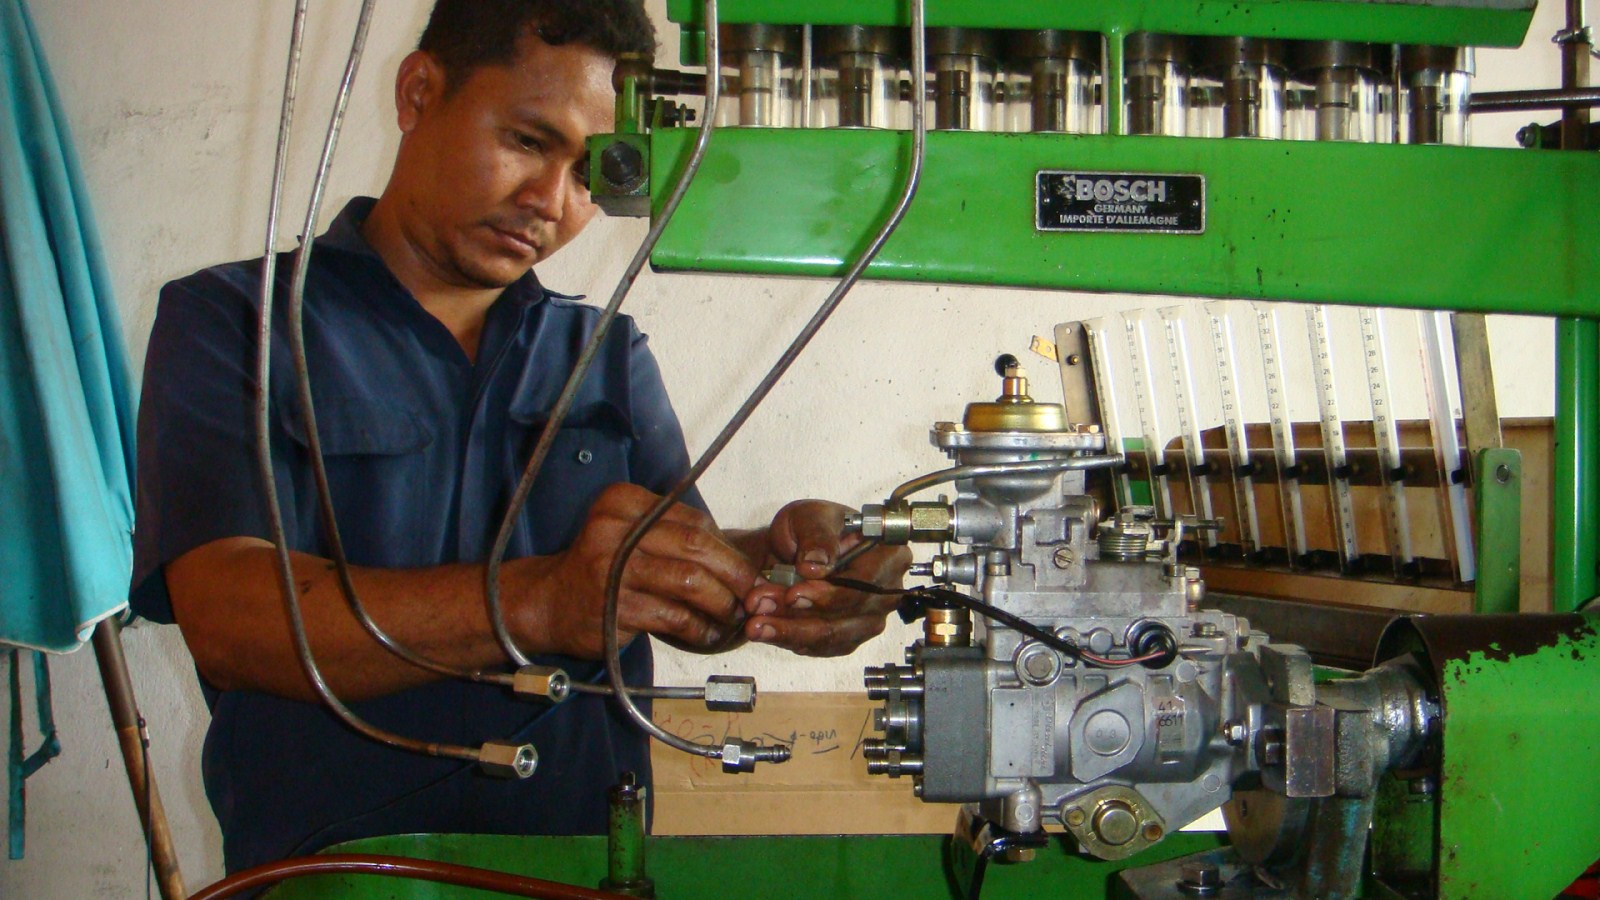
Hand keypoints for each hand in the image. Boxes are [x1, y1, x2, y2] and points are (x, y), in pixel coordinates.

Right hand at [518, 483, 758, 658]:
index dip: (727, 546)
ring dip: (722, 602)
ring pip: (690, 581)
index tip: (745, 567)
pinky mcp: (614, 606)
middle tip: (753, 593)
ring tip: (734, 615)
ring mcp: (612, 568)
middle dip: (735, 573)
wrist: (549, 602)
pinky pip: (674, 616)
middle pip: (696, 546)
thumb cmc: (601, 569)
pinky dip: (700, 627)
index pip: (693, 519)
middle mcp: (615, 528)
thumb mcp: (629, 535)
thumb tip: (737, 555)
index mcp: (623, 502)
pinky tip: (709, 633)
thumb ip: (673, 535)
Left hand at [743, 500, 910, 656]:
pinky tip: (767, 630)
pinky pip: (821, 647)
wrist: (794, 548)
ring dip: (789, 631)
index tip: (793, 594)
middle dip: (798, 616)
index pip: (864, 584)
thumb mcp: (811, 516)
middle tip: (759, 607)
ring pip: (831, 636)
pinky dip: (790, 639)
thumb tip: (816, 564)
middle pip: (847, 616)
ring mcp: (869, 618)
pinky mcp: (849, 637)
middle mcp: (886, 591)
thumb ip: (816, 535)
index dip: (829, 595)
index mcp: (889, 555)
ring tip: (755, 622)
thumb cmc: (811, 527)